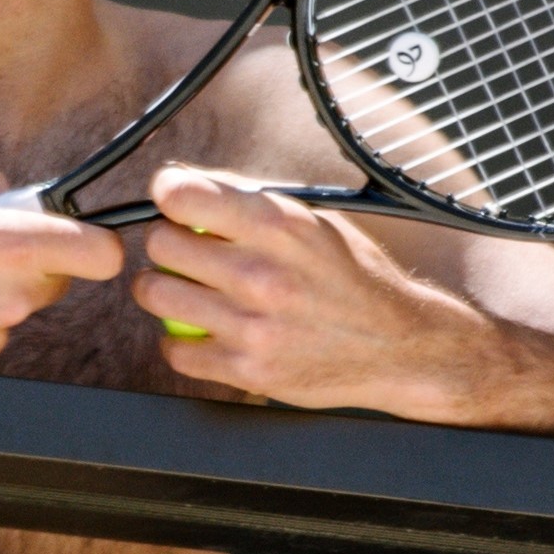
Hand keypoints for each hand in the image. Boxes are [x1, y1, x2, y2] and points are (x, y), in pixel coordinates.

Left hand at [133, 165, 500, 412]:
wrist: (398, 346)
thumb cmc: (353, 279)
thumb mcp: (314, 223)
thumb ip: (250, 203)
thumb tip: (182, 183)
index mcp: (279, 226)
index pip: (183, 195)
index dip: (168, 194)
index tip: (171, 202)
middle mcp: (261, 273)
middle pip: (160, 244)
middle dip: (167, 244)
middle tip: (185, 253)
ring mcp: (252, 325)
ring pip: (155, 295)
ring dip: (163, 291)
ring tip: (187, 291)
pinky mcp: (247, 370)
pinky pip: (174, 350)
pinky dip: (180, 342)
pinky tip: (204, 332)